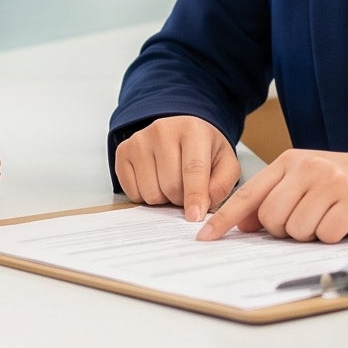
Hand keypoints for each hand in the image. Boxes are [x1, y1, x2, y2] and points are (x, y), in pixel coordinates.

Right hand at [112, 115, 240, 222]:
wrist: (179, 131)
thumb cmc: (202, 149)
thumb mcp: (224, 163)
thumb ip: (221, 185)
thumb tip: (203, 205)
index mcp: (193, 130)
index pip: (193, 169)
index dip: (195, 196)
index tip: (195, 217)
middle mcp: (162, 130)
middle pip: (170, 185)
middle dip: (181, 199)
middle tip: (186, 192)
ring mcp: (139, 140)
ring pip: (150, 192)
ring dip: (163, 199)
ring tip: (170, 184)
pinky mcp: (123, 152)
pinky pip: (132, 192)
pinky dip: (145, 196)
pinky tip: (154, 181)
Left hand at [197, 149, 347, 242]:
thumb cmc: (334, 182)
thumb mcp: (300, 182)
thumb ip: (271, 198)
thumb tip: (243, 225)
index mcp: (289, 161)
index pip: (249, 193)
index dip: (225, 218)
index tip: (206, 236)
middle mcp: (308, 167)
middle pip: (272, 218)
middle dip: (283, 229)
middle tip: (303, 219)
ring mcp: (332, 182)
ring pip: (298, 229)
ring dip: (309, 233)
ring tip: (324, 217)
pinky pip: (326, 234)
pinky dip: (330, 236)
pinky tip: (340, 222)